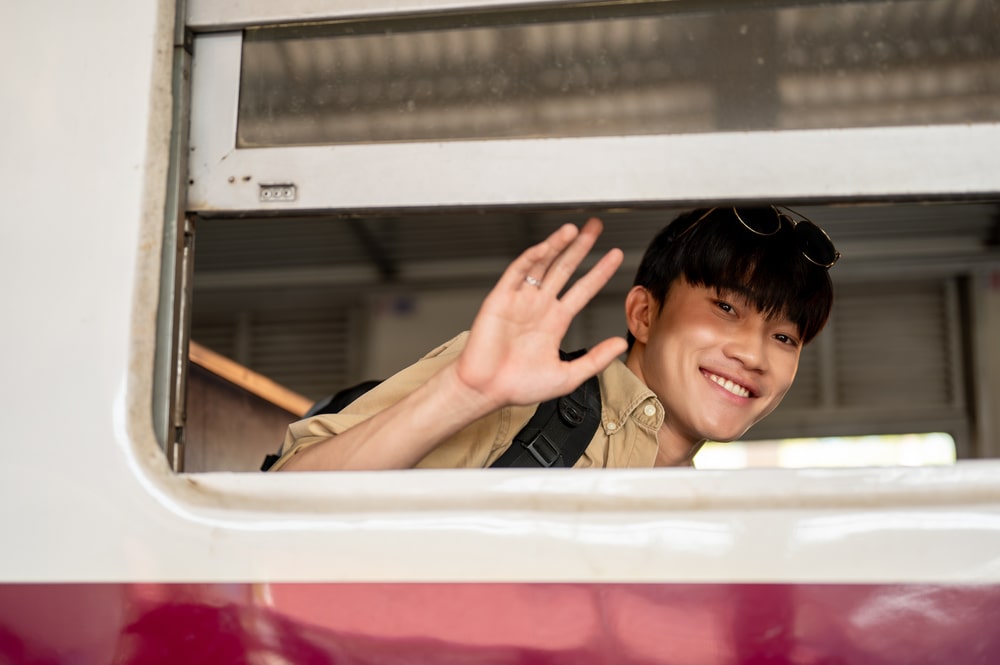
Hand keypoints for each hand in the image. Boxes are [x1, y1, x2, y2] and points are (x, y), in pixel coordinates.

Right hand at [455, 218, 627, 408]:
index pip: (582, 290)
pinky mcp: (500, 299)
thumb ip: (595, 359)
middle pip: (564, 269)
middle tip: (595, 227)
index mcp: (554, 322)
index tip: (615, 256)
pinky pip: (517, 272)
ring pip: (543, 265)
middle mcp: (538, 307)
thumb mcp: (568, 376)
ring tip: (574, 230)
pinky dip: (531, 258)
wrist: (486, 390)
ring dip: (557, 246)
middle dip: (581, 248)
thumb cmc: (518, 386)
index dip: (599, 272)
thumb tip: (620, 344)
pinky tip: (546, 247)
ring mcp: (520, 300)